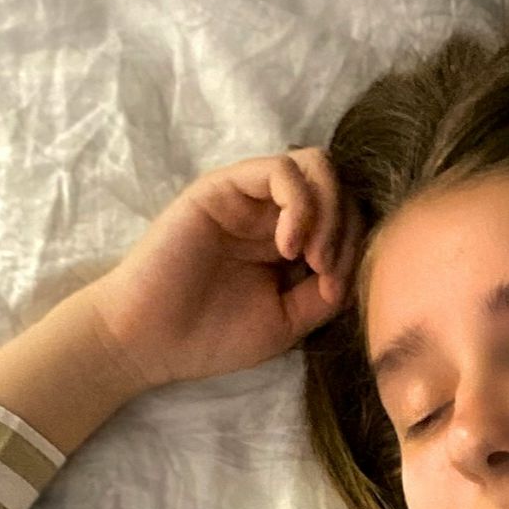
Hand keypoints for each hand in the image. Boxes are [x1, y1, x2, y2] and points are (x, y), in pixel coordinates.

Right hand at [83, 148, 365, 390]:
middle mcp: (272, 212)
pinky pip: (281, 169)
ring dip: (329, 210)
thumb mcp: (288, 320)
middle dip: (347, 225)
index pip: (346, 215)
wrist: (150, 342)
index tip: (335, 287)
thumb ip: (326, 292)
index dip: (356, 245)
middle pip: (337, 185)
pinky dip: (300, 204)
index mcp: (290, 241)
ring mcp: (248, 196)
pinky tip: (288, 246)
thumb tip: (357, 266)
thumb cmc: (212, 336)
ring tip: (312, 256)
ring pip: (316, 166)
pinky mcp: (223, 186)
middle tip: (327, 270)